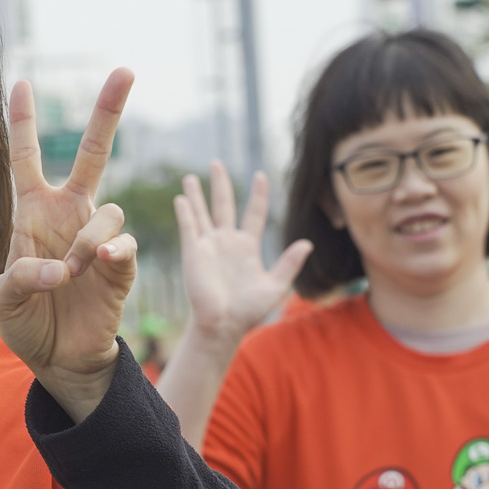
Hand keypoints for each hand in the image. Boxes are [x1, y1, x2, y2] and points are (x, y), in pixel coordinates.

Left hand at [0, 70, 136, 422]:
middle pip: (92, 153)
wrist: (59, 358)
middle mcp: (70, 215)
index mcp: (33, 212)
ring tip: (72, 271)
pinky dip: (108, 253)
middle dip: (108, 111)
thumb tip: (62, 268)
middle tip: (126, 69)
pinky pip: (123, 244)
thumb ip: (22, 277)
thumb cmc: (28, 320)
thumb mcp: (5, 298)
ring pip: (108, 211)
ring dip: (87, 239)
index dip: (25, 122)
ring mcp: (98, 237)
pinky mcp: (121, 264)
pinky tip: (95, 265)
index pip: (27, 157)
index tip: (22, 81)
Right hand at [173, 162, 313, 343]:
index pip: (253, 212)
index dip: (258, 194)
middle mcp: (227, 241)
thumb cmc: (248, 310)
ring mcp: (209, 246)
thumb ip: (289, 263)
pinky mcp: (193, 252)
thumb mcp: (276, 285)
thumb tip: (307, 243)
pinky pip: (189, 227)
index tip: (260, 175)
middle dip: (220, 184)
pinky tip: (182, 197)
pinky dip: (186, 212)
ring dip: (197, 194)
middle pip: (223, 205)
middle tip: (215, 163)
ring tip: (191, 177)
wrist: (223, 325)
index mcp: (247, 246)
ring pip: (202, 213)